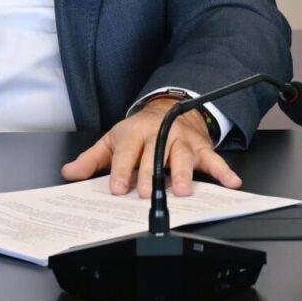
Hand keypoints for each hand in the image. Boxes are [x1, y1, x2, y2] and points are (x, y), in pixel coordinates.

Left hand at [60, 97, 239, 198]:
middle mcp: (160, 135)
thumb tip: (69, 173)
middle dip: (150, 174)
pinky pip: (215, 160)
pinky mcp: (201, 148)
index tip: (117, 187)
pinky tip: (232, 182)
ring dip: (183, 174)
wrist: (173, 108)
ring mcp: (182, 142)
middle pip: (154, 156)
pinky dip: (224, 171)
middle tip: (146, 193)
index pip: (126, 152)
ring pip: (183, 157)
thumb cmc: (141, 130)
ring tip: (182, 190)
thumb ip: (92, 159)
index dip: (121, 170)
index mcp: (135, 133)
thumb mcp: (114, 140)